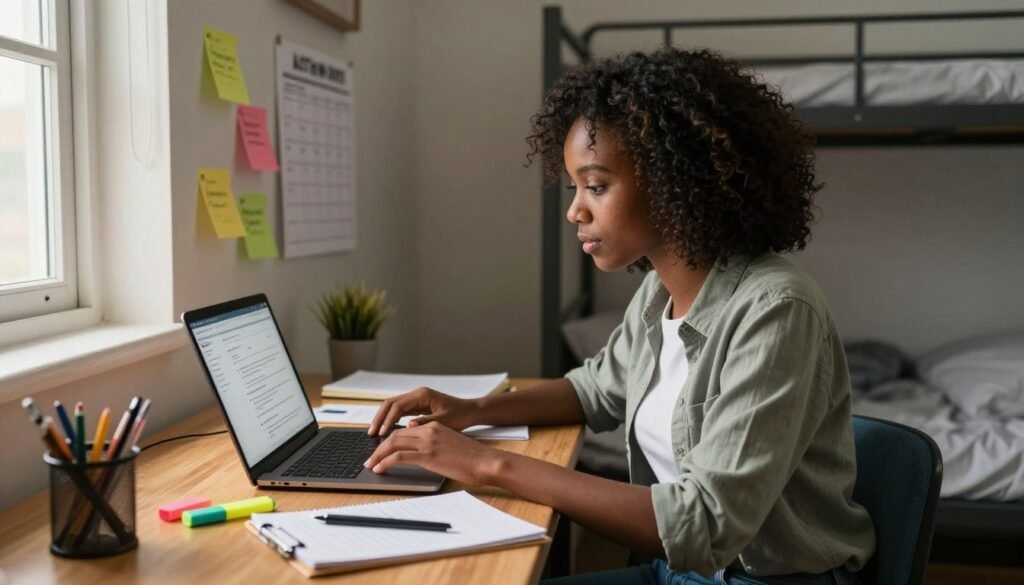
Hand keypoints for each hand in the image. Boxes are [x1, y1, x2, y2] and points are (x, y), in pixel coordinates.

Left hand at [364, 422, 503, 485]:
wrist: (486, 461)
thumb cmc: (473, 458)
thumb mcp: (451, 446)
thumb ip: (434, 446)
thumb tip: (420, 457)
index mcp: (434, 426)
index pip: (404, 430)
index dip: (389, 440)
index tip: (380, 451)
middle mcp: (429, 430)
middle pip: (395, 435)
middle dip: (379, 447)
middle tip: (369, 459)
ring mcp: (428, 442)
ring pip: (393, 443)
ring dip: (378, 455)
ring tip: (370, 465)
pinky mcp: (428, 455)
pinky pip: (400, 456)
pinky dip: (385, 462)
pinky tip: (380, 469)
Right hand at [368, 387, 479, 436]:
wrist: (471, 411)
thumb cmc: (460, 415)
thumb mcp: (444, 421)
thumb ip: (426, 423)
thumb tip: (407, 427)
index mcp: (422, 395)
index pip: (398, 406)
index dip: (387, 420)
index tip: (381, 434)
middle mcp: (417, 394)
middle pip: (390, 404)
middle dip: (380, 418)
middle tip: (371, 434)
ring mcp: (416, 399)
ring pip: (393, 407)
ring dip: (383, 419)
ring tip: (375, 434)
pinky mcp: (417, 406)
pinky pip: (399, 411)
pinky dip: (391, 420)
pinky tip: (386, 432)